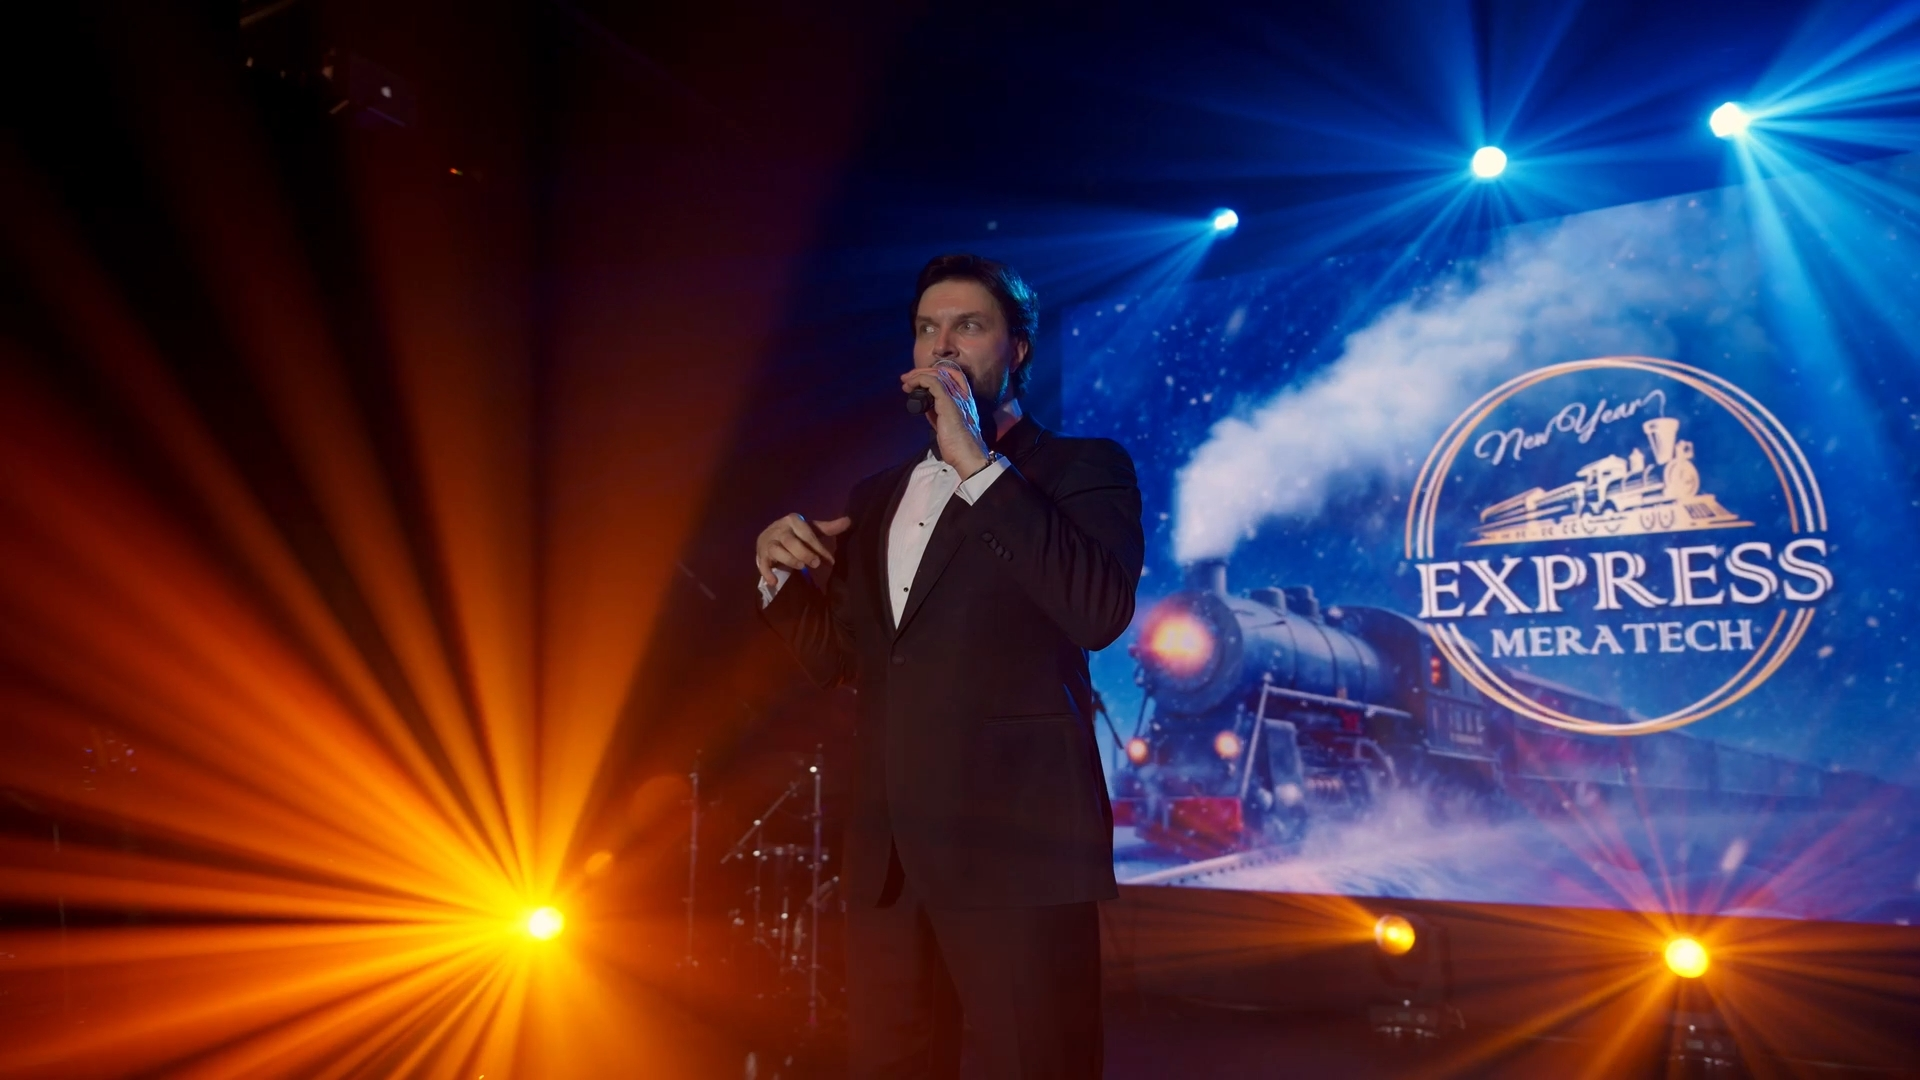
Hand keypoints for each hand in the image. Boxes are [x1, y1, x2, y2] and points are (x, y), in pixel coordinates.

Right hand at [756, 513, 851, 587]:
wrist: (769, 535)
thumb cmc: (795, 533)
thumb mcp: (810, 529)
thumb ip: (828, 528)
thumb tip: (849, 521)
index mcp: (793, 520)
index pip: (806, 533)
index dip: (818, 547)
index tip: (829, 560)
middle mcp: (778, 529)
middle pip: (790, 541)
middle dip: (804, 552)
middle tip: (816, 563)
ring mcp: (768, 541)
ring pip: (776, 550)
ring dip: (789, 559)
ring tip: (800, 567)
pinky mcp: (760, 554)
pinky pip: (762, 564)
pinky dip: (767, 572)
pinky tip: (774, 582)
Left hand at [900, 360, 989, 476]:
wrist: (966, 455)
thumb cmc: (957, 445)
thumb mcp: (945, 424)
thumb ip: (936, 413)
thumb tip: (924, 405)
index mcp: (964, 400)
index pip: (953, 376)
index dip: (935, 373)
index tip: (918, 379)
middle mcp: (963, 395)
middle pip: (943, 373)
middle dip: (922, 372)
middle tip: (907, 378)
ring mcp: (957, 398)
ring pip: (937, 375)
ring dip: (918, 376)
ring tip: (906, 382)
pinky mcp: (948, 403)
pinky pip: (933, 383)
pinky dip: (919, 381)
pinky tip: (910, 387)